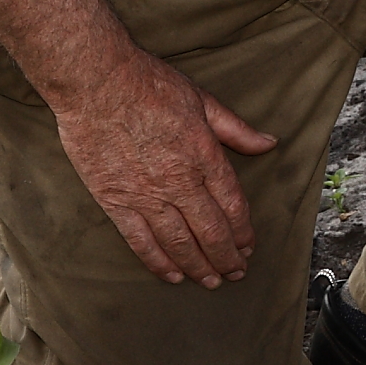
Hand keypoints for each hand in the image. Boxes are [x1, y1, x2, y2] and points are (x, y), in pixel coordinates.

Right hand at [52, 53, 278, 286]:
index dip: (244, 232)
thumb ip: (236, 129)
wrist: (97, 83)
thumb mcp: (202, 100)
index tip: (249, 245)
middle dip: (226, 257)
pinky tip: (170, 275)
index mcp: (204, 156)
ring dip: (197, 266)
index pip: (232, 206)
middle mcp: (178, 182)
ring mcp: (145, 195)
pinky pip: (140, 240)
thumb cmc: (149, 84)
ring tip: (210, 281)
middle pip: (210, 231)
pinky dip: (157, 262)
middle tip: (236, 272)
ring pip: (178, 243)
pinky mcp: (115, 200)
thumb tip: (268, 142)